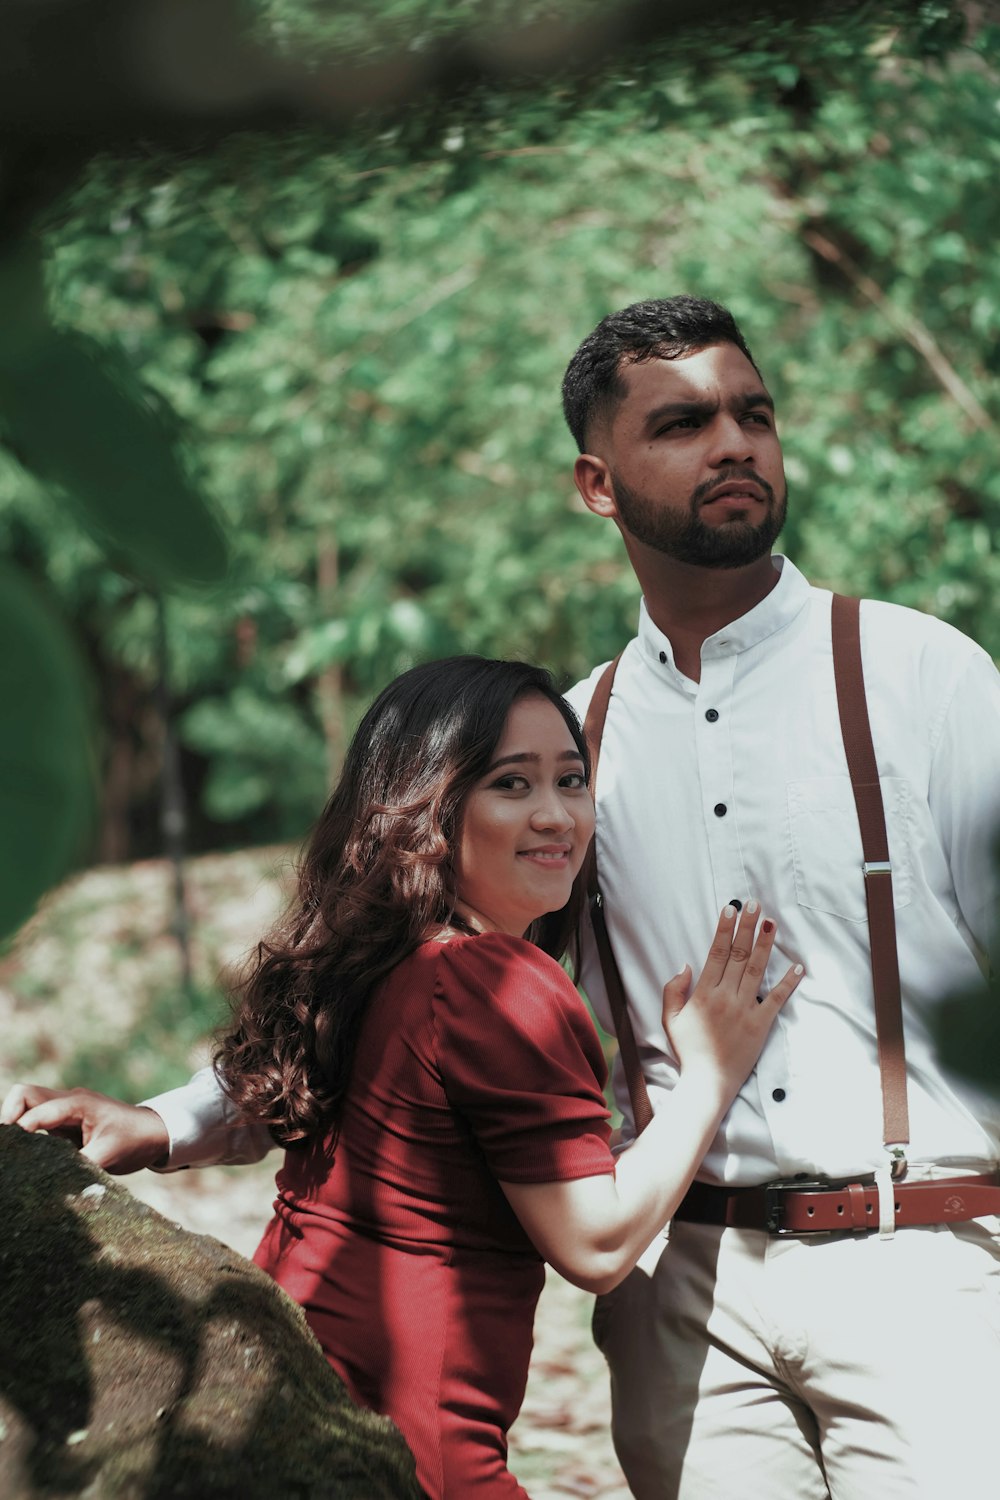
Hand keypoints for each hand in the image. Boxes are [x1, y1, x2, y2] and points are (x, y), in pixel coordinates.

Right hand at [0, 1084, 169, 1173]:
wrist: (155, 1133)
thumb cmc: (135, 1140)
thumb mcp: (108, 1156)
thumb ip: (79, 1166)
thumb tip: (52, 1184)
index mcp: (78, 1103)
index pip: (36, 1110)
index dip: (20, 1130)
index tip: (12, 1154)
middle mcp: (67, 1101)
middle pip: (23, 1095)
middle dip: (9, 1118)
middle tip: (9, 1149)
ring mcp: (64, 1110)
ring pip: (26, 1106)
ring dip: (16, 1126)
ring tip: (15, 1155)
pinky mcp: (64, 1123)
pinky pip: (36, 1121)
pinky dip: (26, 1134)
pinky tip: (26, 1158)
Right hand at [661, 903, 801, 1100]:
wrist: (707, 1082)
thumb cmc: (688, 1050)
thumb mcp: (669, 1019)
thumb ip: (672, 990)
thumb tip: (685, 965)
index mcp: (703, 993)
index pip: (716, 953)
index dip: (725, 929)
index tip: (731, 909)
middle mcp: (725, 996)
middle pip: (739, 954)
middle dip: (747, 927)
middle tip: (755, 904)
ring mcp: (745, 1010)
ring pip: (757, 970)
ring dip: (765, 945)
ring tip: (772, 923)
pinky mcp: (761, 1024)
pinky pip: (776, 1000)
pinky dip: (787, 983)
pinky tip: (797, 966)